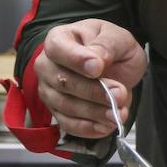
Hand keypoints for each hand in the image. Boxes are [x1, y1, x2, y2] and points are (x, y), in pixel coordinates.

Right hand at [35, 19, 145, 137]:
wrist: (116, 65)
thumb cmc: (112, 47)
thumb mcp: (118, 38)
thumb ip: (106, 45)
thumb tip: (96, 61)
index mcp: (59, 39)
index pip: (58, 48)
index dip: (76, 59)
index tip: (97, 67)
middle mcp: (47, 65)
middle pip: (63, 82)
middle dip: (93, 91)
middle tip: (119, 94)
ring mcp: (50, 90)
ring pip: (66, 106)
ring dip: (95, 113)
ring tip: (118, 112)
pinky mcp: (58, 112)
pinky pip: (68, 124)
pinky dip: (89, 128)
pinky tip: (107, 125)